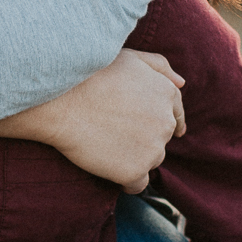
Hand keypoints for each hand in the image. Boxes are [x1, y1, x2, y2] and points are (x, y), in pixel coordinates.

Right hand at [18, 51, 184, 192]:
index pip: (175, 115)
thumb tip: (181, 83)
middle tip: (113, 132)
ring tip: (105, 146)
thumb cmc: (89, 75)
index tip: (150, 130)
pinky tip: (110, 171)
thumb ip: (159, 66)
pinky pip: (137, 185)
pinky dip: (126, 181)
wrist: (60, 102)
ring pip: (150, 161)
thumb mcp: (129, 57)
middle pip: (162, 139)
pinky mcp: (135, 171)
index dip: (160, 122)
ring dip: (134, 158)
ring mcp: (153, 150)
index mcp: (167, 94)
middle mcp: (166, 123)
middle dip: (144, 138)